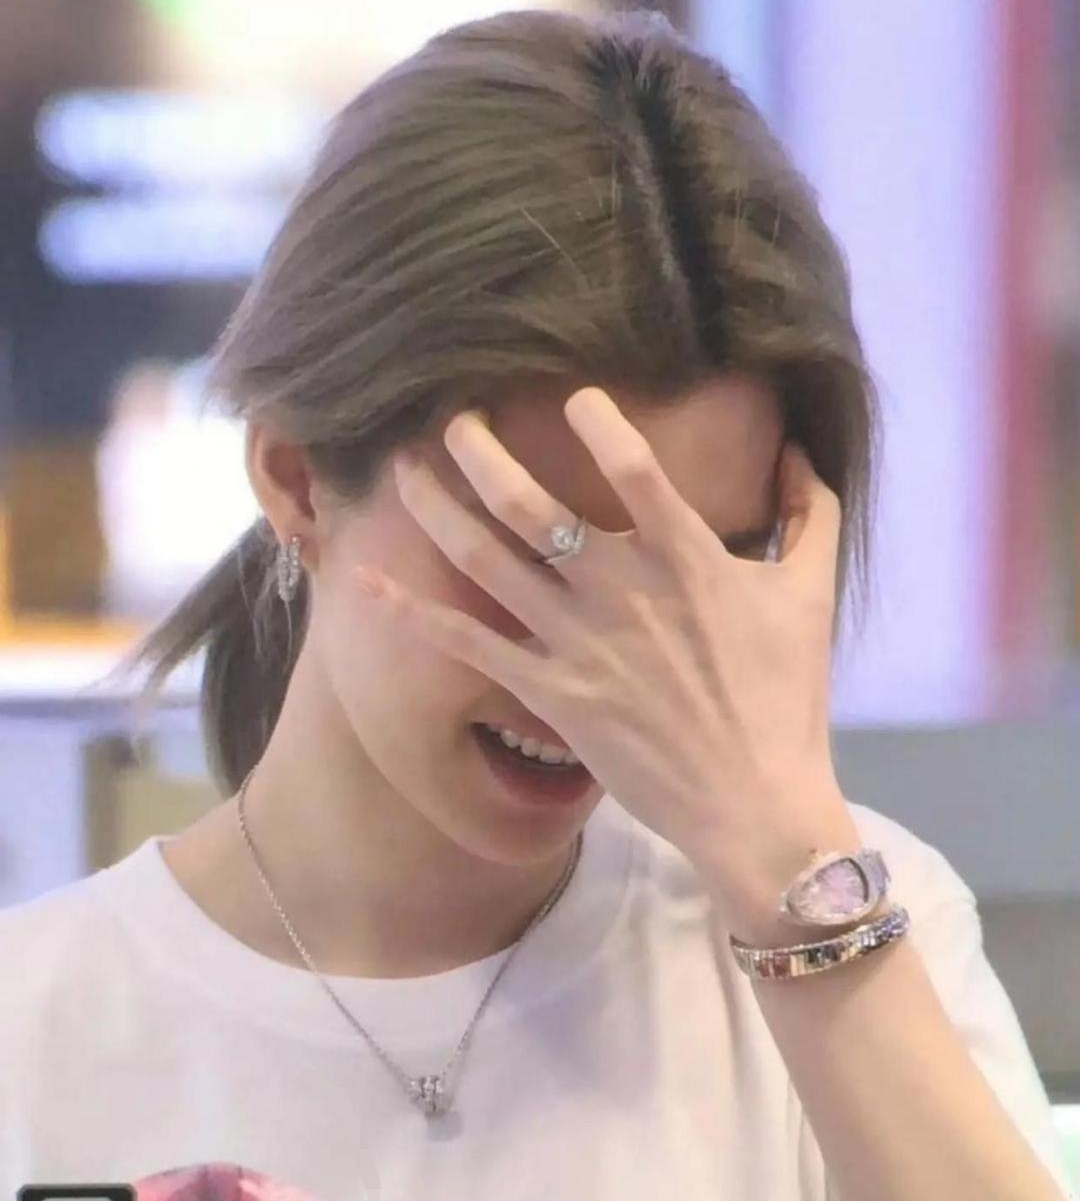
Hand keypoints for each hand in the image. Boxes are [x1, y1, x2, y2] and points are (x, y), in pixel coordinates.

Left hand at [353, 386, 849, 896]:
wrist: (754, 805)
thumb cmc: (787, 700)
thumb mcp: (813, 595)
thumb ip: (810, 512)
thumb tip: (795, 445)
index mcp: (688, 558)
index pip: (635, 467)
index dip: (598, 420)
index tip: (572, 394)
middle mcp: (620, 590)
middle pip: (531, 505)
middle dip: (481, 451)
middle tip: (453, 416)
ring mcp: (578, 643)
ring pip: (487, 560)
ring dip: (436, 508)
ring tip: (402, 470)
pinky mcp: (550, 693)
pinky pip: (468, 646)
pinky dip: (412, 612)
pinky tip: (364, 580)